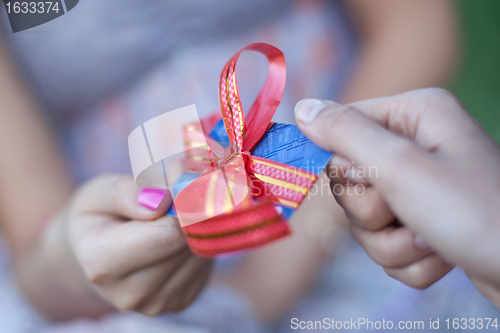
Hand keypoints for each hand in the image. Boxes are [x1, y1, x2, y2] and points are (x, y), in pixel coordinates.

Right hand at [35, 175, 212, 317]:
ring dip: (193, 231)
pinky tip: (174, 242)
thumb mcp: (101, 192)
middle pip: (185, 244)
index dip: (177, 204)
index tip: (170, 190)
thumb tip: (162, 200)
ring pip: (200, 253)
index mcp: (102, 262)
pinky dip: (197, 247)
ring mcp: (157, 304)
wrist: (99, 252)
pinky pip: (204, 266)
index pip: (167, 233)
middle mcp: (129, 294)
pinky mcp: (180, 302)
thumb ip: (126, 192)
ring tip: (167, 224)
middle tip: (170, 204)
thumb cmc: (101, 214)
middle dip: (185, 216)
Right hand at [294, 88, 499, 307]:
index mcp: (413, 116)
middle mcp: (415, 146)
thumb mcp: (401, 167)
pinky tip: (440, 255)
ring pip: (365, 221)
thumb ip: (345, 134)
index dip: (345, 166)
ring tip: (431, 240)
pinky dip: (408, 259)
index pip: (341, 130)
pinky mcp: (423, 222)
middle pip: (350, 182)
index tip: (372, 184)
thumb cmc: (473, 212)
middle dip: (374, 213)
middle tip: (408, 212)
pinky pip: (386, 244)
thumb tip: (302, 108)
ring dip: (392, 242)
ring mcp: (420, 188)